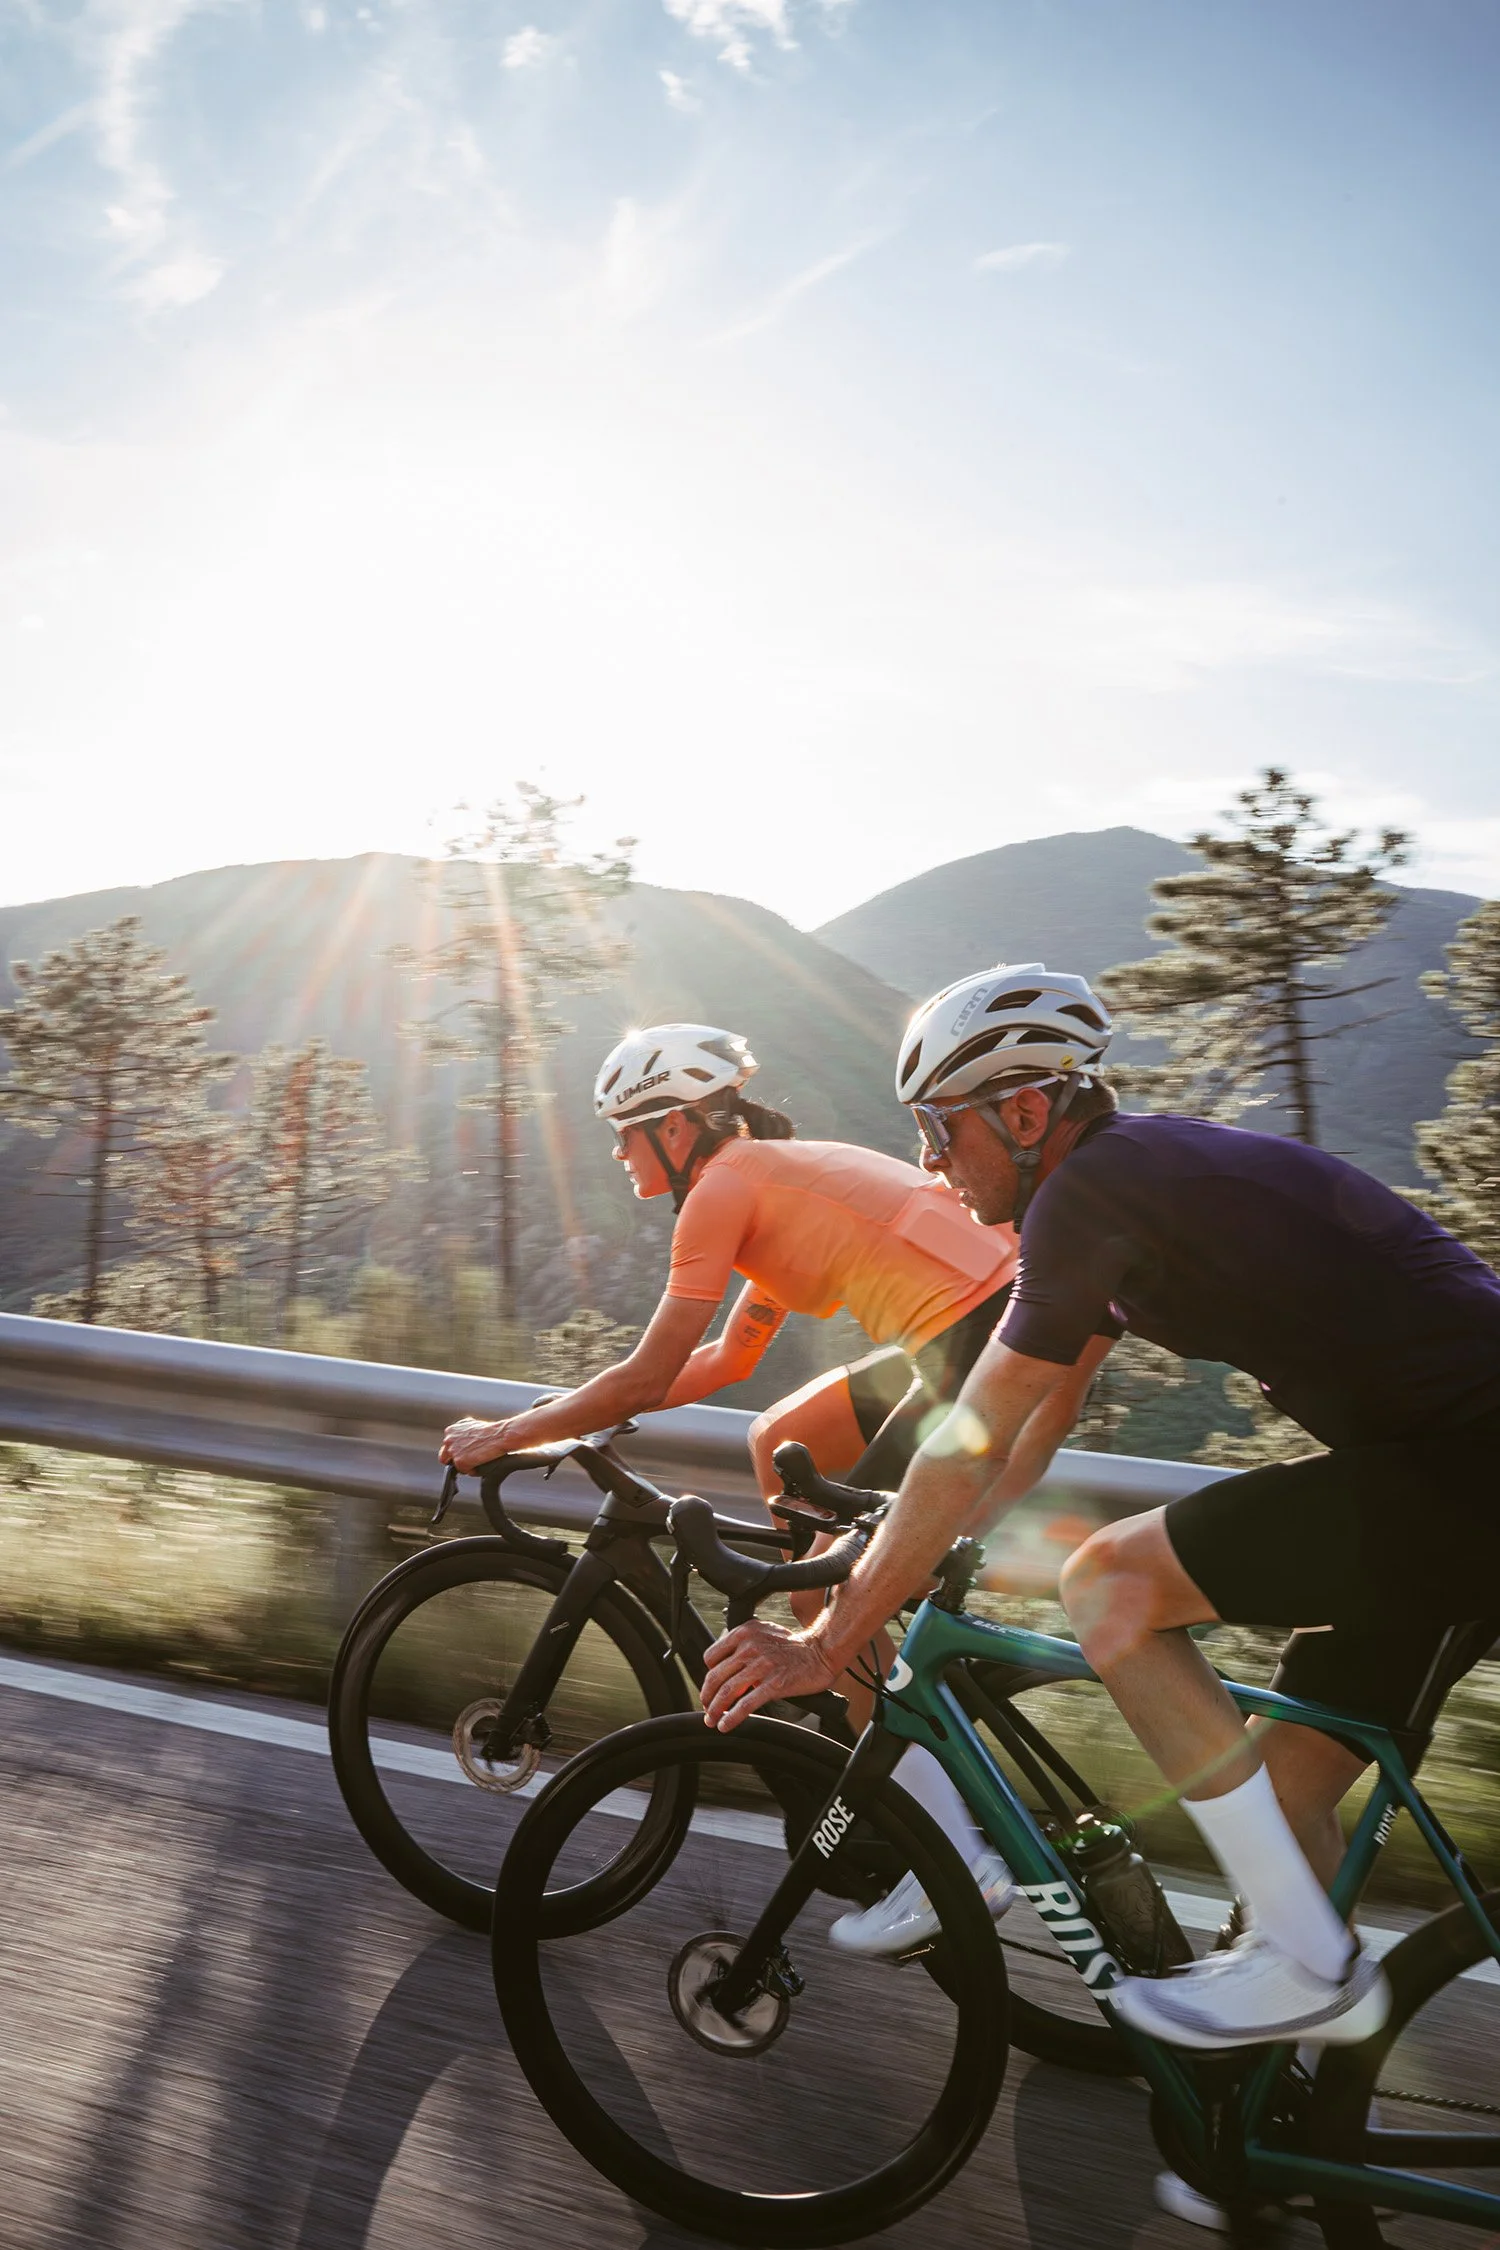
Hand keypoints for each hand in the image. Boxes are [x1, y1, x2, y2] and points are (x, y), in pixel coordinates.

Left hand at [440, 1416, 523, 1470]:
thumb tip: (463, 1446)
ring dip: (464, 1465)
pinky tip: (481, 1463)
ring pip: (455, 1465)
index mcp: (451, 1430)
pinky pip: (464, 1471)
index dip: (455, 1451)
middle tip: (467, 1461)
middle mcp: (448, 1440)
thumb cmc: (491, 1431)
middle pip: (444, 1457)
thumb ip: (463, 1434)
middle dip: (454, 1460)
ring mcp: (453, 1451)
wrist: (499, 1435)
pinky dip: (472, 1470)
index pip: (446, 1446)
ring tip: (478, 1460)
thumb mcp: (473, 1426)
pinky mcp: (459, 1461)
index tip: (464, 1453)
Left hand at [701, 1619, 838, 1731]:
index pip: (711, 1657)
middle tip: (706, 1708)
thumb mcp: (762, 1634)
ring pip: (727, 1691)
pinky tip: (726, 1724)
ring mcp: (761, 1666)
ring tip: (712, 1720)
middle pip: (715, 1676)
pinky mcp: (773, 1684)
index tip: (710, 1688)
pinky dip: (732, 1717)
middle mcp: (750, 1647)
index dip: (708, 1676)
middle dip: (707, 1697)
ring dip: (715, 1710)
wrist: (820, 1652)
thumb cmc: (793, 1646)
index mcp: (744, 1633)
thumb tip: (727, 1669)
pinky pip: (746, 1704)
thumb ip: (742, 1646)